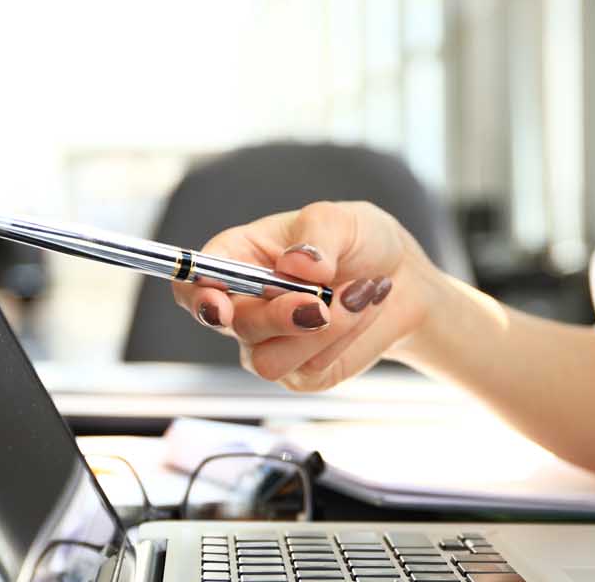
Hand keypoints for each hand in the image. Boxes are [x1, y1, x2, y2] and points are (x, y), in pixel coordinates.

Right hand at [172, 201, 439, 390]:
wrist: (401, 280)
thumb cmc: (359, 241)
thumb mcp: (341, 220)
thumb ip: (317, 236)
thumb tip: (298, 266)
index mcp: (236, 259)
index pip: (192, 283)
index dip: (197, 295)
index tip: (218, 302)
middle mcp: (242, 306)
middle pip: (231, 325)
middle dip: (277, 316)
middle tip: (321, 301)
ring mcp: (268, 344)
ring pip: (268, 360)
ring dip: (322, 331)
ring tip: (360, 293)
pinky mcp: (301, 373)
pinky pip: (309, 371)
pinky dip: (344, 339)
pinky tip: (363, 310)